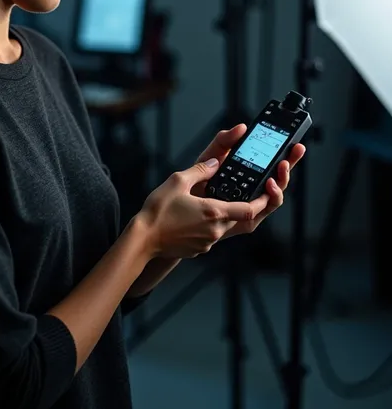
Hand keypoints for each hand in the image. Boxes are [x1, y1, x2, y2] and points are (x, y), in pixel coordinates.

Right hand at [138, 159, 270, 258]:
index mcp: (214, 212)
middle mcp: (215, 230)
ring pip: (227, 226)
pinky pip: (213, 234)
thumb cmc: (158, 211)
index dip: (263, 200)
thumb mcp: (177, 181)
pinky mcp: (199, 249)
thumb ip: (200, 170)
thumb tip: (215, 162)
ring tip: (216, 200)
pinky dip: (212, 224)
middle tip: (249, 192)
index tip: (268, 189)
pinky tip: (198, 214)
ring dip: (227, 214)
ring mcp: (208, 242)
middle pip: (241, 218)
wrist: (142, 240)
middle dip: (247, 205)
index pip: (250, 209)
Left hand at [193, 123, 305, 238]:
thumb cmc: (195, 184)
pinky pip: (265, 210)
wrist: (180, 207)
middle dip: (291, 162)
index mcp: (247, 174)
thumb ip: (225, 140)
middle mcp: (252, 191)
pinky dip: (271, 197)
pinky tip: (270, 185)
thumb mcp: (210, 156)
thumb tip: (241, 127)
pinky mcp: (247, 221)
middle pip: (279, 177)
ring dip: (283, 179)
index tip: (294, 141)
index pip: (272, 163)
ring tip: (281, 167)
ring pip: (276, 194)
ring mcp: (252, 206)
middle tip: (294, 150)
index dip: (286, 152)